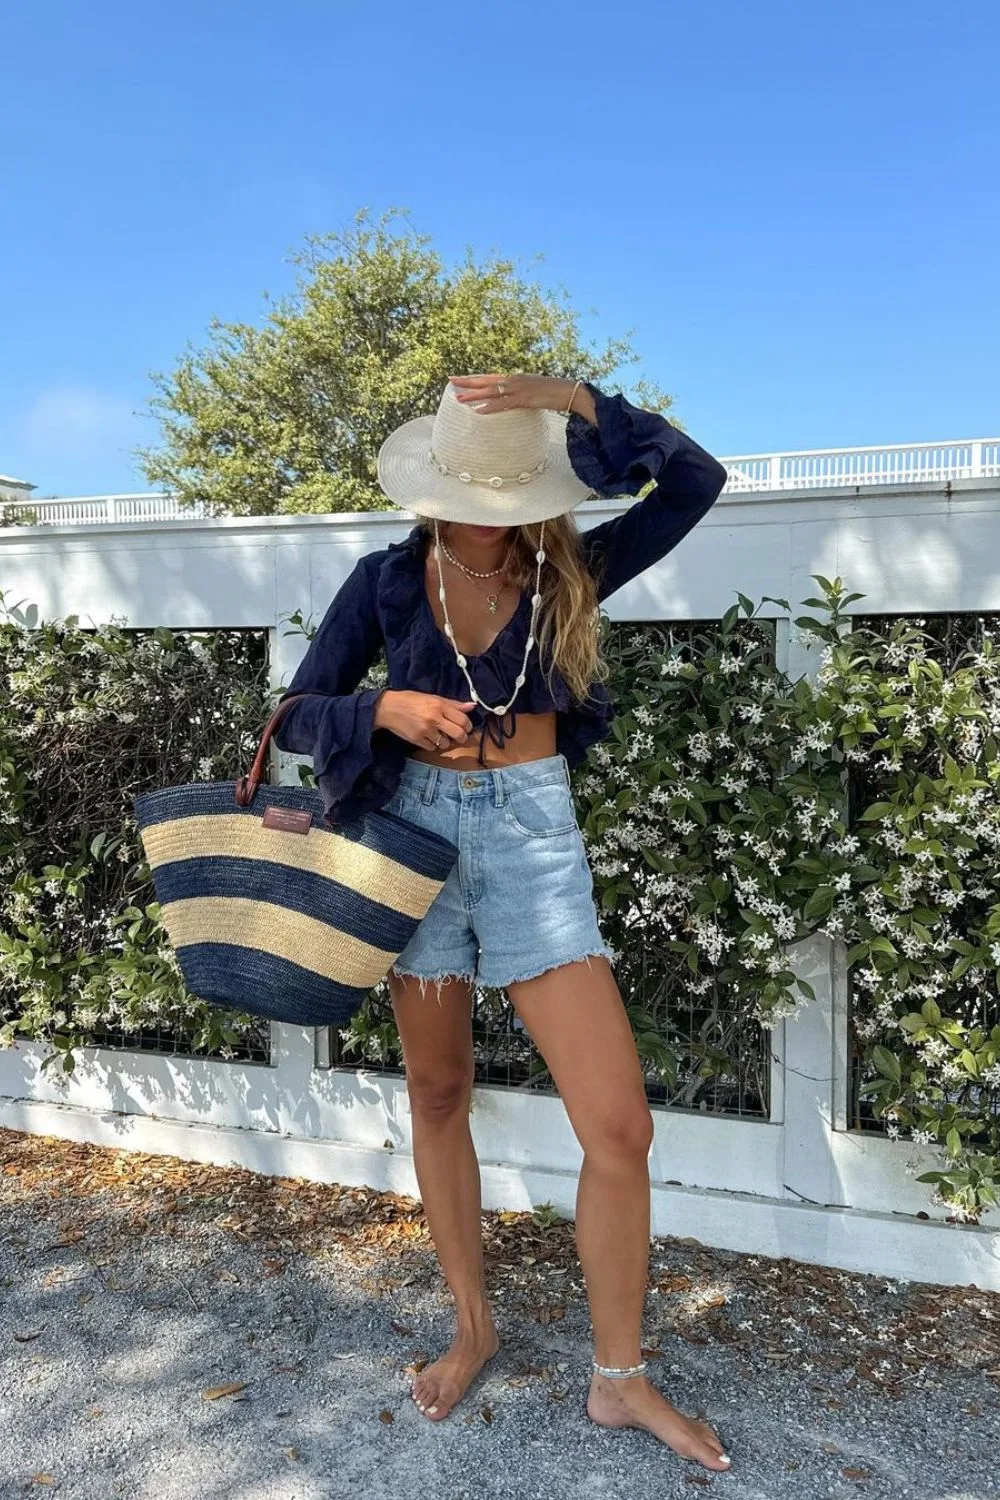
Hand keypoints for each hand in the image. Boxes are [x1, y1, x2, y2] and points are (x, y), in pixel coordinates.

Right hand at [374, 689, 476, 750]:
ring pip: (446, 744)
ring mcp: (426, 730)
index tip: (466, 727)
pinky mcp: (417, 740)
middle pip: (459, 734)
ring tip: (439, 735)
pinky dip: (432, 745)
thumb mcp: (433, 698)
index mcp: (439, 705)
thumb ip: (453, 704)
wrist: (388, 708)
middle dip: (462, 737)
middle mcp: (434, 718)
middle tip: (460, 736)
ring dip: (445, 741)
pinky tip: (428, 737)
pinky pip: (432, 748)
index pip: (463, 720)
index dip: (468, 726)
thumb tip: (472, 706)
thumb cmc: (411, 700)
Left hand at [448, 372, 577, 416]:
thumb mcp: (532, 392)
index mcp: (514, 378)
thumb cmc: (553, 393)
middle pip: (486, 381)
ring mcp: (519, 389)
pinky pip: (504, 404)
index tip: (457, 378)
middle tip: (450, 381)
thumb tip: (509, 402)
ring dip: (474, 396)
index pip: (489, 377)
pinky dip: (490, 407)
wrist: (569, 391)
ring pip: (491, 392)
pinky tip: (478, 410)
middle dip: (467, 382)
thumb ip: (518, 395)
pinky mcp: (525, 399)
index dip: (472, 378)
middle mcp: (514, 380)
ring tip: (458, 398)